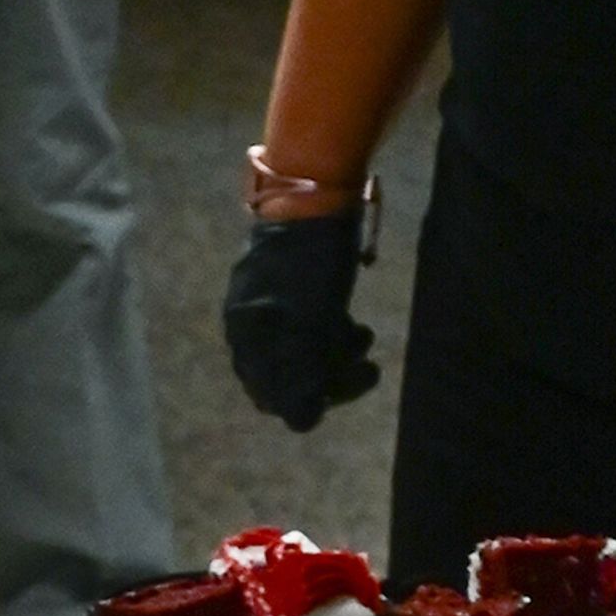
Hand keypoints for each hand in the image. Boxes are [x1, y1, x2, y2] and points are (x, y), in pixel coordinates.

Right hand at [224, 197, 379, 431]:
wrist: (312, 193)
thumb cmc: (312, 264)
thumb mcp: (312, 324)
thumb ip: (304, 373)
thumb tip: (302, 422)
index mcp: (247, 336)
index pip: (275, 394)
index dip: (316, 397)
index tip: (354, 381)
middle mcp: (248, 325)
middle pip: (287, 376)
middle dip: (330, 376)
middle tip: (368, 366)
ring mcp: (264, 304)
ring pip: (299, 351)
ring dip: (335, 355)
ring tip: (364, 338)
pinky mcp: (283, 286)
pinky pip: (304, 326)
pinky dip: (329, 332)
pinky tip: (351, 322)